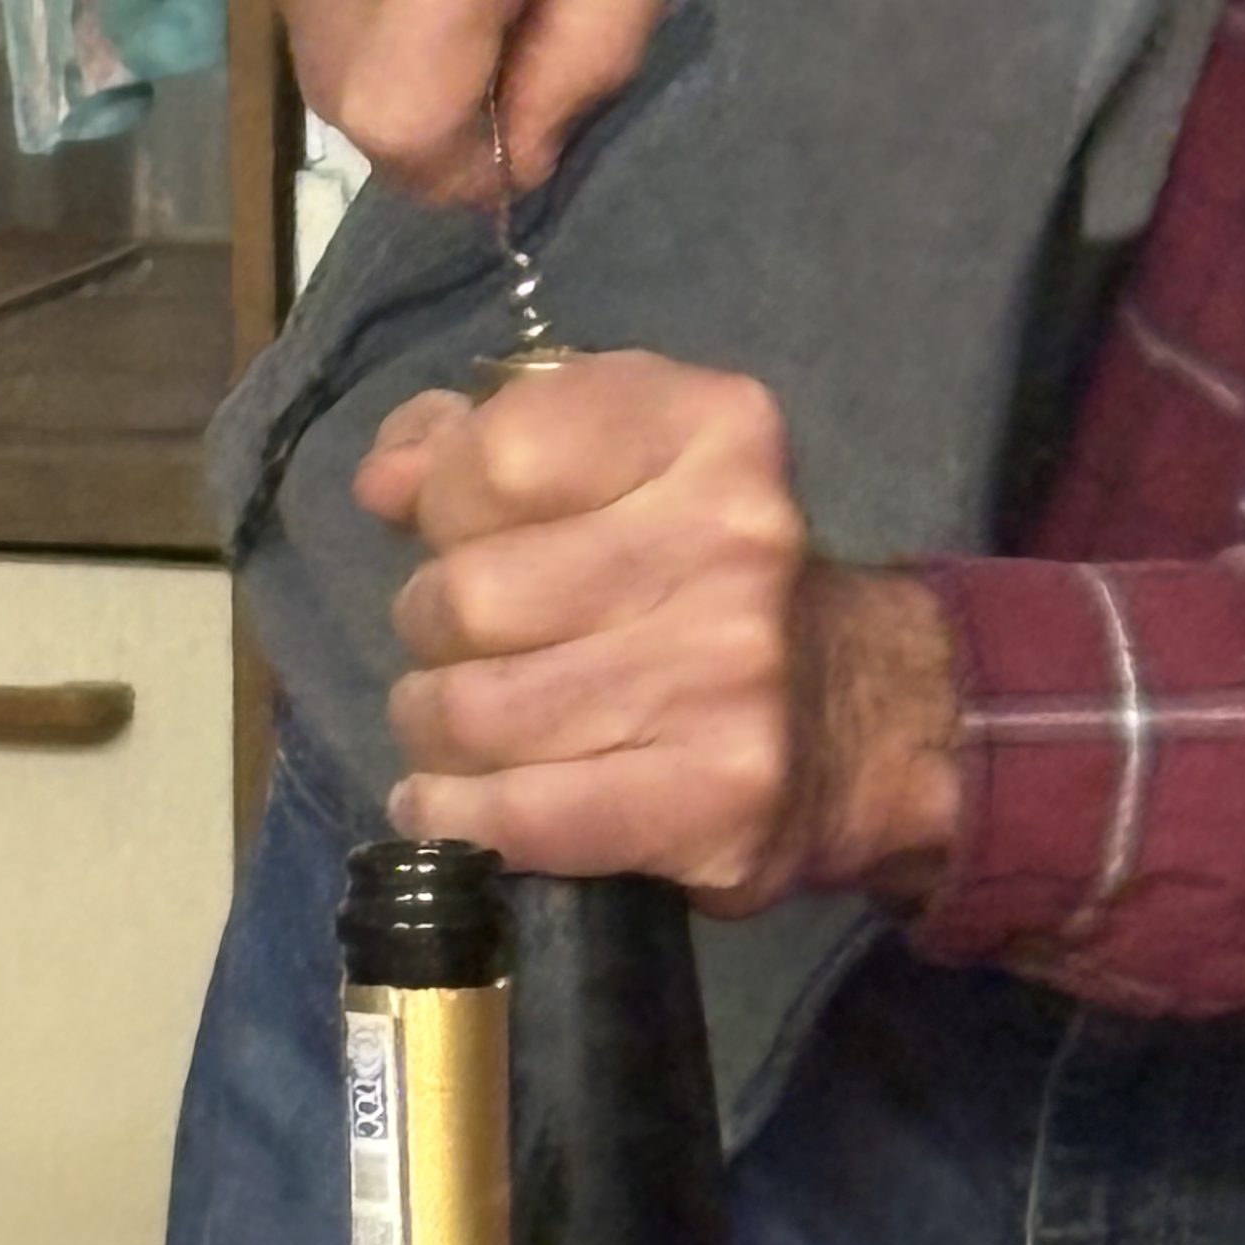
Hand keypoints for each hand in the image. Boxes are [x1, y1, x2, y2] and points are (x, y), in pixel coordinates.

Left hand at [354, 355, 959, 912]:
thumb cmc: (700, 578)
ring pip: (474, 711)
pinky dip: (453, 815)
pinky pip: (518, 815)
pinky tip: (448, 804)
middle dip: (433, 630)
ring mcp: (728, 678)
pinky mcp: (713, 798)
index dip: (447, 505)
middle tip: (466, 651)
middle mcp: (732, 544)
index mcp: (712, 430)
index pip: (496, 455)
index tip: (468, 536)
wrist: (858, 720)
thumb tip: (387, 481)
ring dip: (433, 728)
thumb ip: (483, 440)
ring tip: (459, 728)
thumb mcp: (620, 463)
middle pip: (468, 595)